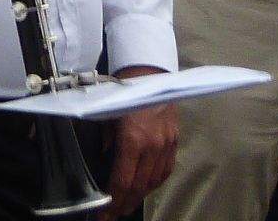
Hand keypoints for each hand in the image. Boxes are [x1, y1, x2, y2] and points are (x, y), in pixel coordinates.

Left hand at [105, 90, 177, 216]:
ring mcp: (167, 144)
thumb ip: (105, 139)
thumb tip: (103, 159)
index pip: (123, 180)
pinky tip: (145, 187)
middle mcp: (153, 145)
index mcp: (133, 139)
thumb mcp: (106, 114)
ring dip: (139, 196)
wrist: (149, 71)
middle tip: (112, 216)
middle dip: (124, 204)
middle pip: (139, 186)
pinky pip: (166, 169)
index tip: (103, 215)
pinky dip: (154, 182)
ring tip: (126, 205)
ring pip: (154, 181)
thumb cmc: (121, 90)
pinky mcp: (175, 141)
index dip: (113, 201)